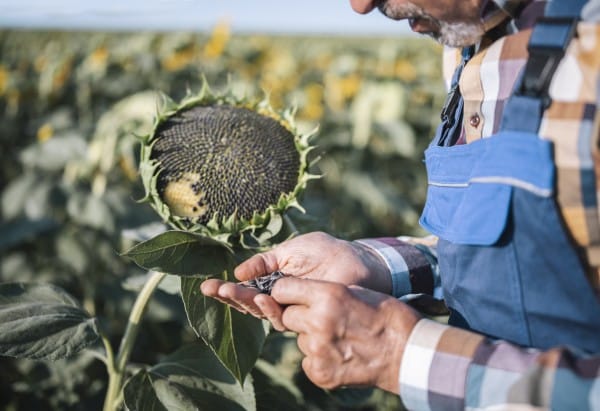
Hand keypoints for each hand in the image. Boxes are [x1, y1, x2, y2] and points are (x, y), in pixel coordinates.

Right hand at [200, 231, 390, 320]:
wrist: (356, 261)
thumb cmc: (326, 252)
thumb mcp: (290, 251)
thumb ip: (265, 262)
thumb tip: (237, 272)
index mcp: (274, 280)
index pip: (245, 288)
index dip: (226, 289)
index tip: (206, 285)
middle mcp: (280, 298)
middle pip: (248, 303)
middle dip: (229, 297)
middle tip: (211, 290)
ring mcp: (292, 308)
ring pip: (261, 312)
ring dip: (244, 302)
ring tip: (230, 291)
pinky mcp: (306, 316)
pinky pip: (282, 317)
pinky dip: (270, 308)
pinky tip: (262, 297)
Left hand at [271, 277, 419, 393]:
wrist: (406, 352)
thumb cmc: (385, 315)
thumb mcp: (355, 291)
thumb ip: (325, 292)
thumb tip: (302, 294)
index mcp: (327, 296)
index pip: (282, 289)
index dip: (286, 292)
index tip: (291, 296)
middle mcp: (318, 322)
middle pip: (287, 316)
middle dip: (300, 316)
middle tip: (323, 319)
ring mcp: (317, 350)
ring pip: (300, 340)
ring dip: (313, 338)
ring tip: (340, 338)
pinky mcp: (320, 372)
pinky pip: (308, 361)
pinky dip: (319, 359)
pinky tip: (341, 354)